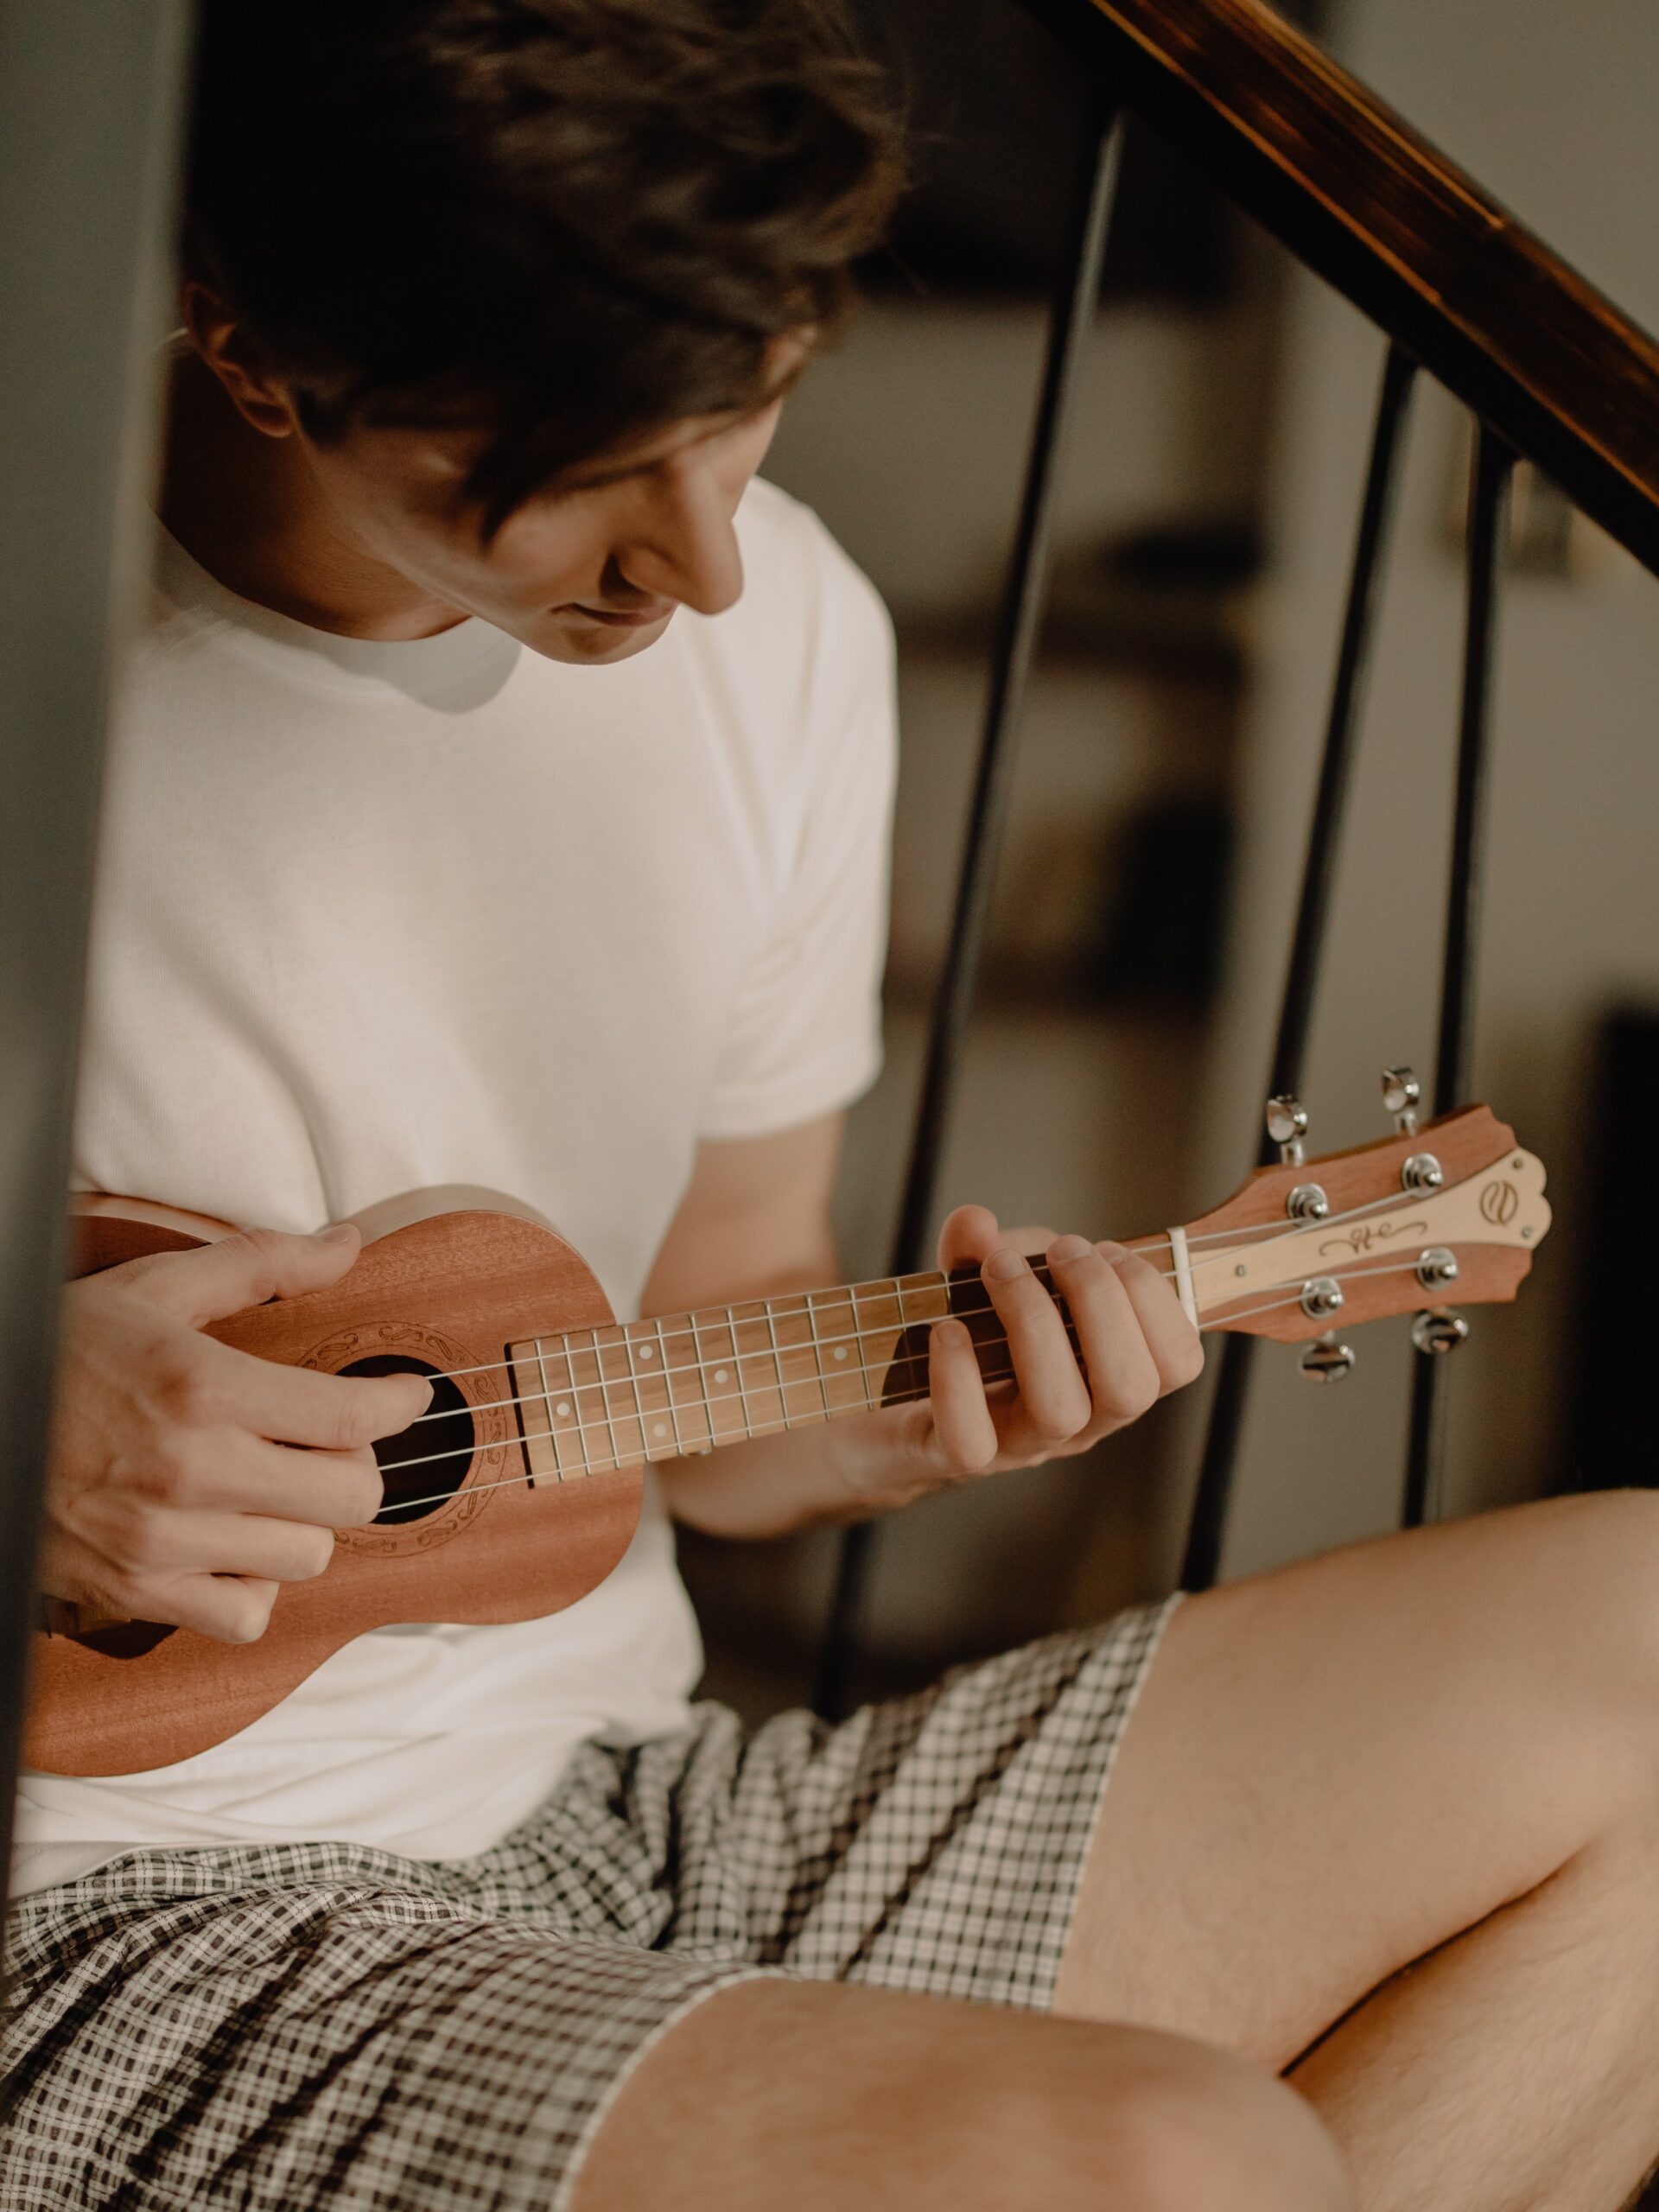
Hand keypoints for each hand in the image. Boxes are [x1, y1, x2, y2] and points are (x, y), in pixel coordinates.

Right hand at [43, 1225, 430, 1643]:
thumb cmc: (61, 1349)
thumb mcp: (156, 1289)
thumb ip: (262, 1264)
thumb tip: (346, 1244)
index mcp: (201, 1387)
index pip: (349, 1417)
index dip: (397, 1404)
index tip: (405, 1395)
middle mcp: (188, 1470)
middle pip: (350, 1497)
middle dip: (353, 1463)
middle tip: (326, 1442)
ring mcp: (161, 1539)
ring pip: (307, 1557)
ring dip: (304, 1522)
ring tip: (270, 1489)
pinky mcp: (134, 1590)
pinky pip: (245, 1615)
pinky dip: (253, 1585)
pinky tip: (231, 1542)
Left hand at [835, 1204, 1202, 1514]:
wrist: (893, 1401)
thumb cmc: (968, 1334)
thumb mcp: (989, 1275)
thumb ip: (988, 1244)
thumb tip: (976, 1223)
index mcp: (1108, 1377)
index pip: (1177, 1364)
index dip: (1156, 1299)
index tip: (1110, 1250)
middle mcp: (1079, 1421)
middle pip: (1129, 1387)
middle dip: (1101, 1301)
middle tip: (1062, 1251)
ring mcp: (1020, 1444)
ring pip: (1061, 1410)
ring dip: (1034, 1322)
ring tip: (1000, 1270)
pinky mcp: (954, 1455)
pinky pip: (971, 1437)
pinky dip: (959, 1376)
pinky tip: (947, 1328)